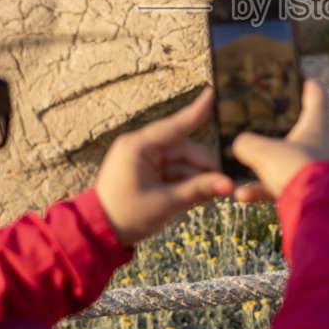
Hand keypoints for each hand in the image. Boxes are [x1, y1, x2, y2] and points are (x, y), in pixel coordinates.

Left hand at [95, 88, 233, 246]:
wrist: (100, 234)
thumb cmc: (126, 216)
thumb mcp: (165, 203)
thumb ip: (198, 190)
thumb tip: (227, 185)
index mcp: (138, 147)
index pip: (174, 126)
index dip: (196, 111)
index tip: (212, 94)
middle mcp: (141, 148)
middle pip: (183, 149)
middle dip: (204, 166)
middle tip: (225, 184)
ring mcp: (144, 160)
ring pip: (182, 162)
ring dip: (198, 177)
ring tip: (215, 193)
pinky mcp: (147, 172)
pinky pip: (174, 172)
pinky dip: (187, 182)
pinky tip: (202, 194)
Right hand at [230, 79, 328, 203]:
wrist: (317, 210)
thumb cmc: (296, 170)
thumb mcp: (263, 151)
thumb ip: (246, 143)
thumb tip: (239, 144)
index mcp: (318, 121)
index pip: (315, 91)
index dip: (301, 81)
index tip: (286, 78)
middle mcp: (322, 141)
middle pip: (299, 124)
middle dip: (277, 124)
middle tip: (257, 120)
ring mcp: (318, 164)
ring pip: (288, 156)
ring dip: (266, 161)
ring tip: (242, 162)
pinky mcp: (310, 187)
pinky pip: (283, 183)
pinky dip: (263, 187)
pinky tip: (241, 194)